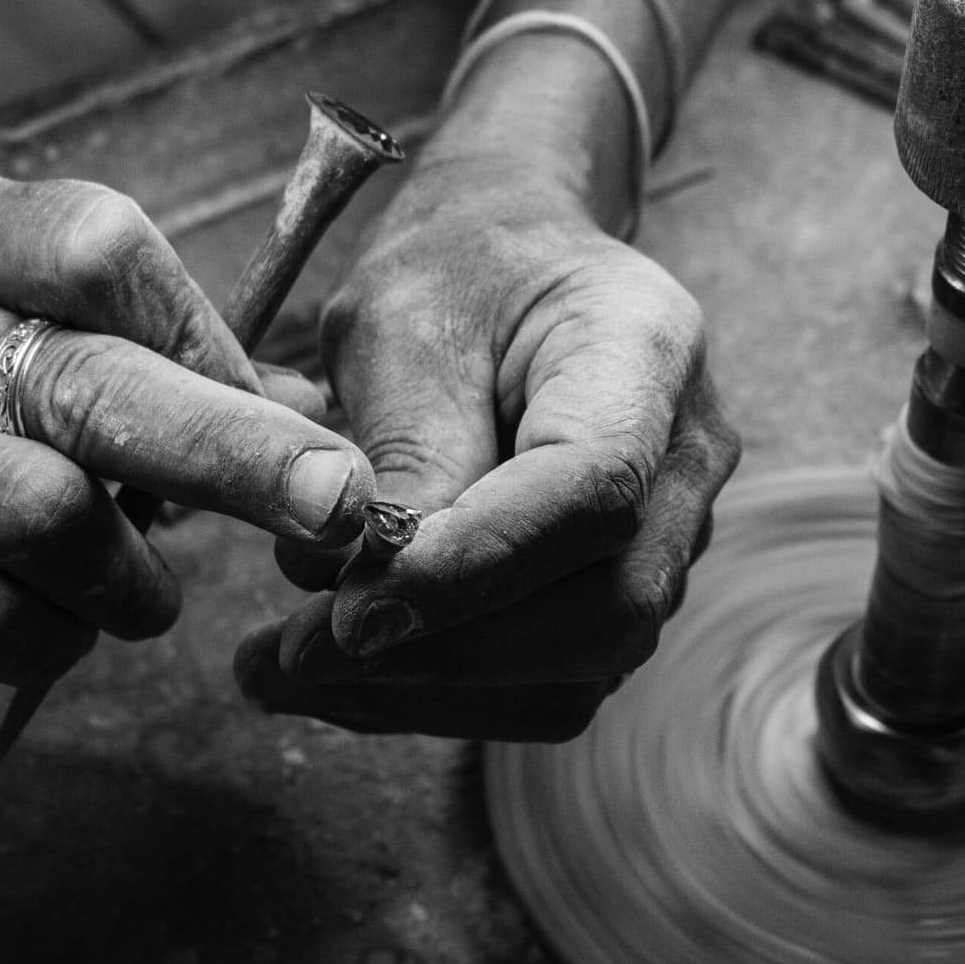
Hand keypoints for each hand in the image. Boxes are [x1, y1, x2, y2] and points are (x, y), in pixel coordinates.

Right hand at [0, 177, 373, 684]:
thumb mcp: (5, 302)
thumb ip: (141, 343)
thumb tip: (307, 420)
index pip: (102, 252)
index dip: (202, 336)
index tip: (261, 402)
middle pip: (94, 391)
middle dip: (237, 456)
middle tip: (338, 503)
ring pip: (51, 523)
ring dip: (132, 578)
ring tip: (136, 588)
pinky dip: (56, 635)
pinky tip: (50, 615)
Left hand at [234, 159, 738, 740]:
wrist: (507, 269)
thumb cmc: (452, 275)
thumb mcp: (400, 322)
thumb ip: (405, 451)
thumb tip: (371, 601)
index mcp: (645, 353)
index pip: (592, 487)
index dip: (475, 563)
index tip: (350, 610)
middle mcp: (686, 461)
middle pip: (603, 606)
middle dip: (441, 649)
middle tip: (292, 656)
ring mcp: (669, 539)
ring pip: (578, 669)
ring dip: (422, 691)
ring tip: (278, 675)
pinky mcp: (614, 596)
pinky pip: (545, 682)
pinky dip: (433, 695)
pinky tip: (331, 680)